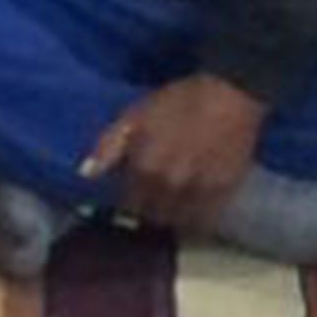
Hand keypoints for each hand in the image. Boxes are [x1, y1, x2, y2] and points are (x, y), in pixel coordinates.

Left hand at [85, 73, 267, 233]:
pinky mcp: (224, 193)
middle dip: (149, 213)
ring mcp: (197, 192)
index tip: (133, 198)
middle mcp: (168, 186)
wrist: (229, 94)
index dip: (128, 203)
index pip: (128, 205)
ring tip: (174, 207)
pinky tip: (195, 209)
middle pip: (152, 218)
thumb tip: (87, 174)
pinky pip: (205, 220)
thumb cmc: (178, 100)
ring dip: (173, 219)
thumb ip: (108, 145)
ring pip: (179, 223)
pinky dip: (197, 220)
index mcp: (143, 168)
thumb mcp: (135, 114)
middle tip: (153, 202)